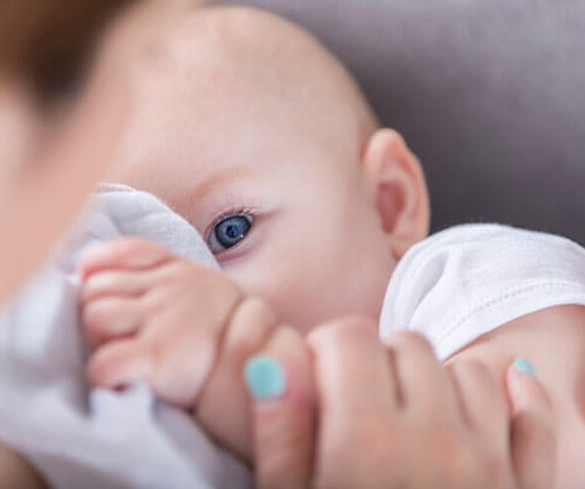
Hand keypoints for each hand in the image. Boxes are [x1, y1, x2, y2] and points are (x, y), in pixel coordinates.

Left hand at [78, 237, 243, 407]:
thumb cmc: (222, 336)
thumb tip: (102, 273)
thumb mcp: (202, 290)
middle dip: (96, 311)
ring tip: (120, 353)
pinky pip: (105, 362)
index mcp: (179, 269)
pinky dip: (103, 374)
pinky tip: (119, 379)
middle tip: (115, 335)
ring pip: (95, 317)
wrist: (259, 370)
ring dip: (97, 341)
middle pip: (98, 287)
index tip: (91, 282)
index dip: (97, 266)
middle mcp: (170, 288)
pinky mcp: (158, 356)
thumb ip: (163, 276)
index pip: (124, 251)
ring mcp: (164, 320)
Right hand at [249, 318, 555, 488]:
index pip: (350, 339)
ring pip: (465, 372)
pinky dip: (514, 399)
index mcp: (367, 443)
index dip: (326, 349)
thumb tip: (272, 362)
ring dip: (432, 380)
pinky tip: (501, 394)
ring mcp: (490, 465)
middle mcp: (436, 441)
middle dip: (374, 361)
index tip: (318, 377)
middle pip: (405, 347)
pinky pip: (533, 418)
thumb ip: (280, 435)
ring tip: (407, 413)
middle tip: (355, 401)